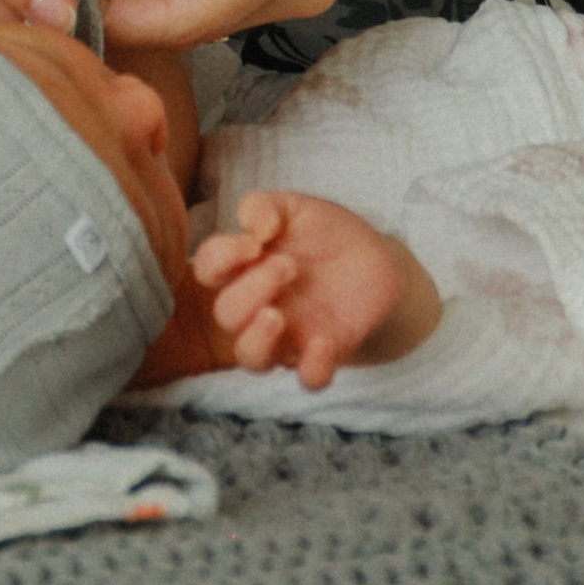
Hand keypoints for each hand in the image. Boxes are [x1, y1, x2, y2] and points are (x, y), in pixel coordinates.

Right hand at [192, 191, 432, 387]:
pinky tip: (323, 342)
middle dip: (250, 291)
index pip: (208, 269)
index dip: (220, 259)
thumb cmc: (324, 232)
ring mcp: (288, 334)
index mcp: (245, 266)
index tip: (253, 244)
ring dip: (257, 340)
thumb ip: (265, 206)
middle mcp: (257, 304)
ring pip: (251, 358)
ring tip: (277, 316)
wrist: (375, 257)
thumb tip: (253, 226)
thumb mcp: (295, 208)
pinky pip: (308, 378)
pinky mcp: (323, 353)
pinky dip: (312, 368)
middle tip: (288, 267)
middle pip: (227, 315)